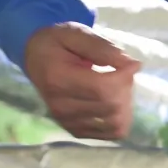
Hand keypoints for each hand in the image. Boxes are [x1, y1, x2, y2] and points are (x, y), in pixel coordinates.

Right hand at [24, 22, 139, 139]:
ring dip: (125, 104)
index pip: (103, 88)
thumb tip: (131, 64)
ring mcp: (67, 121)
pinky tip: (113, 101)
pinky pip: (112, 133)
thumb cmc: (57, 43)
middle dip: (126, 88)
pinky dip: (121, 118)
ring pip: (116, 123)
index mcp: (57, 78)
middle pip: (112, 106)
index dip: (125, 77)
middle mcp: (60, 106)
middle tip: (121, 72)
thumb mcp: (75, 33)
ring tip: (116, 86)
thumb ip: (101, 47)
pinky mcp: (75, 130)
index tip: (132, 64)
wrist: (35, 58)